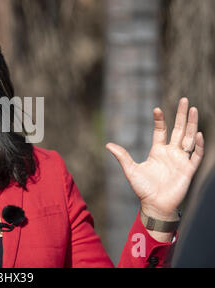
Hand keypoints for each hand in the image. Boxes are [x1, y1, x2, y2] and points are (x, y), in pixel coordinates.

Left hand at [105, 97, 203, 219]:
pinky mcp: (188, 170)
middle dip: (181, 115)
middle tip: (184, 99)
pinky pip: (196, 155)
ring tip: (193, 109)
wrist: (155, 206)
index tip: (156, 109)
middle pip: (178, 129)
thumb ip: (122, 156)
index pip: (161, 130)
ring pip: (189, 138)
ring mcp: (181, 160)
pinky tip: (197, 134)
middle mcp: (171, 153)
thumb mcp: (131, 170)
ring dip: (192, 124)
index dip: (160, 119)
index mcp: (157, 151)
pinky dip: (197, 145)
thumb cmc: (143, 189)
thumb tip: (108, 144)